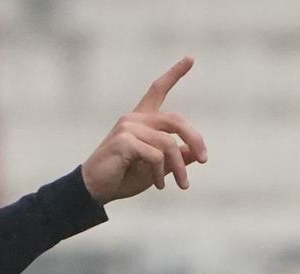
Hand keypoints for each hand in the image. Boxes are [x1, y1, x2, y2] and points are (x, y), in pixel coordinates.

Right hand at [81, 56, 208, 203]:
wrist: (95, 190)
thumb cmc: (123, 177)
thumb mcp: (155, 168)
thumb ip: (174, 158)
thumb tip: (195, 153)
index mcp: (141, 120)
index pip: (158, 90)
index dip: (174, 73)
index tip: (190, 58)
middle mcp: (134, 119)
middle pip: (175, 120)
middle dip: (195, 139)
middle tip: (204, 159)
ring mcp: (128, 128)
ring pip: (168, 143)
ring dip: (178, 167)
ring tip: (181, 184)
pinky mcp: (124, 141)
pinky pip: (155, 155)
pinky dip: (160, 173)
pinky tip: (158, 185)